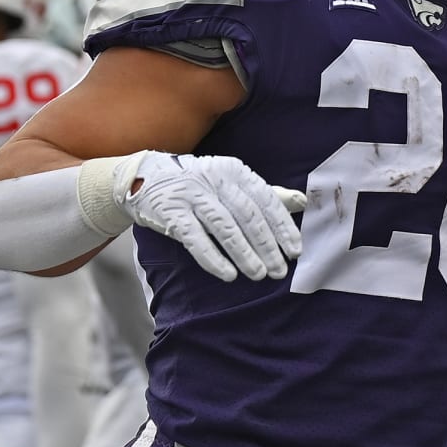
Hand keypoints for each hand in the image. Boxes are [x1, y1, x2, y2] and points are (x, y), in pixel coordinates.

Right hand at [115, 151, 305, 281]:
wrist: (143, 177)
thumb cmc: (199, 184)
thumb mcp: (232, 182)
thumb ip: (266, 193)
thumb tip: (303, 202)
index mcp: (235, 171)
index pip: (266, 201)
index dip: (283, 227)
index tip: (295, 251)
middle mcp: (215, 179)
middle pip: (248, 216)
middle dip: (267, 246)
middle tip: (280, 270)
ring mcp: (191, 194)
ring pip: (225, 228)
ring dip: (245, 254)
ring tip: (259, 275)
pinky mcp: (170, 212)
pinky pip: (195, 239)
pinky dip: (214, 259)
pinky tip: (228, 275)